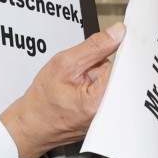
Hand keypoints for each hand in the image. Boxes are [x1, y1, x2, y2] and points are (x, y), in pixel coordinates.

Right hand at [0, 23, 124, 157]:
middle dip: (109, 64)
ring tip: (83, 80)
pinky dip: (103, 85)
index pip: (126, 68)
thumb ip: (94, 46)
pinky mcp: (107, 116)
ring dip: (104, 75)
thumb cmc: (42, 100)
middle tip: (87, 68)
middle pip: (124, 75)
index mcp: (100, 101)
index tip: (117, 41)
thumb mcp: (64, 64)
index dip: (122, 50)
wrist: (31, 125)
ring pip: (117, 82)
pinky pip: (112, 92)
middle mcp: (109, 113)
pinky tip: (86, 88)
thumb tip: (118, 32)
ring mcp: (109, 117)